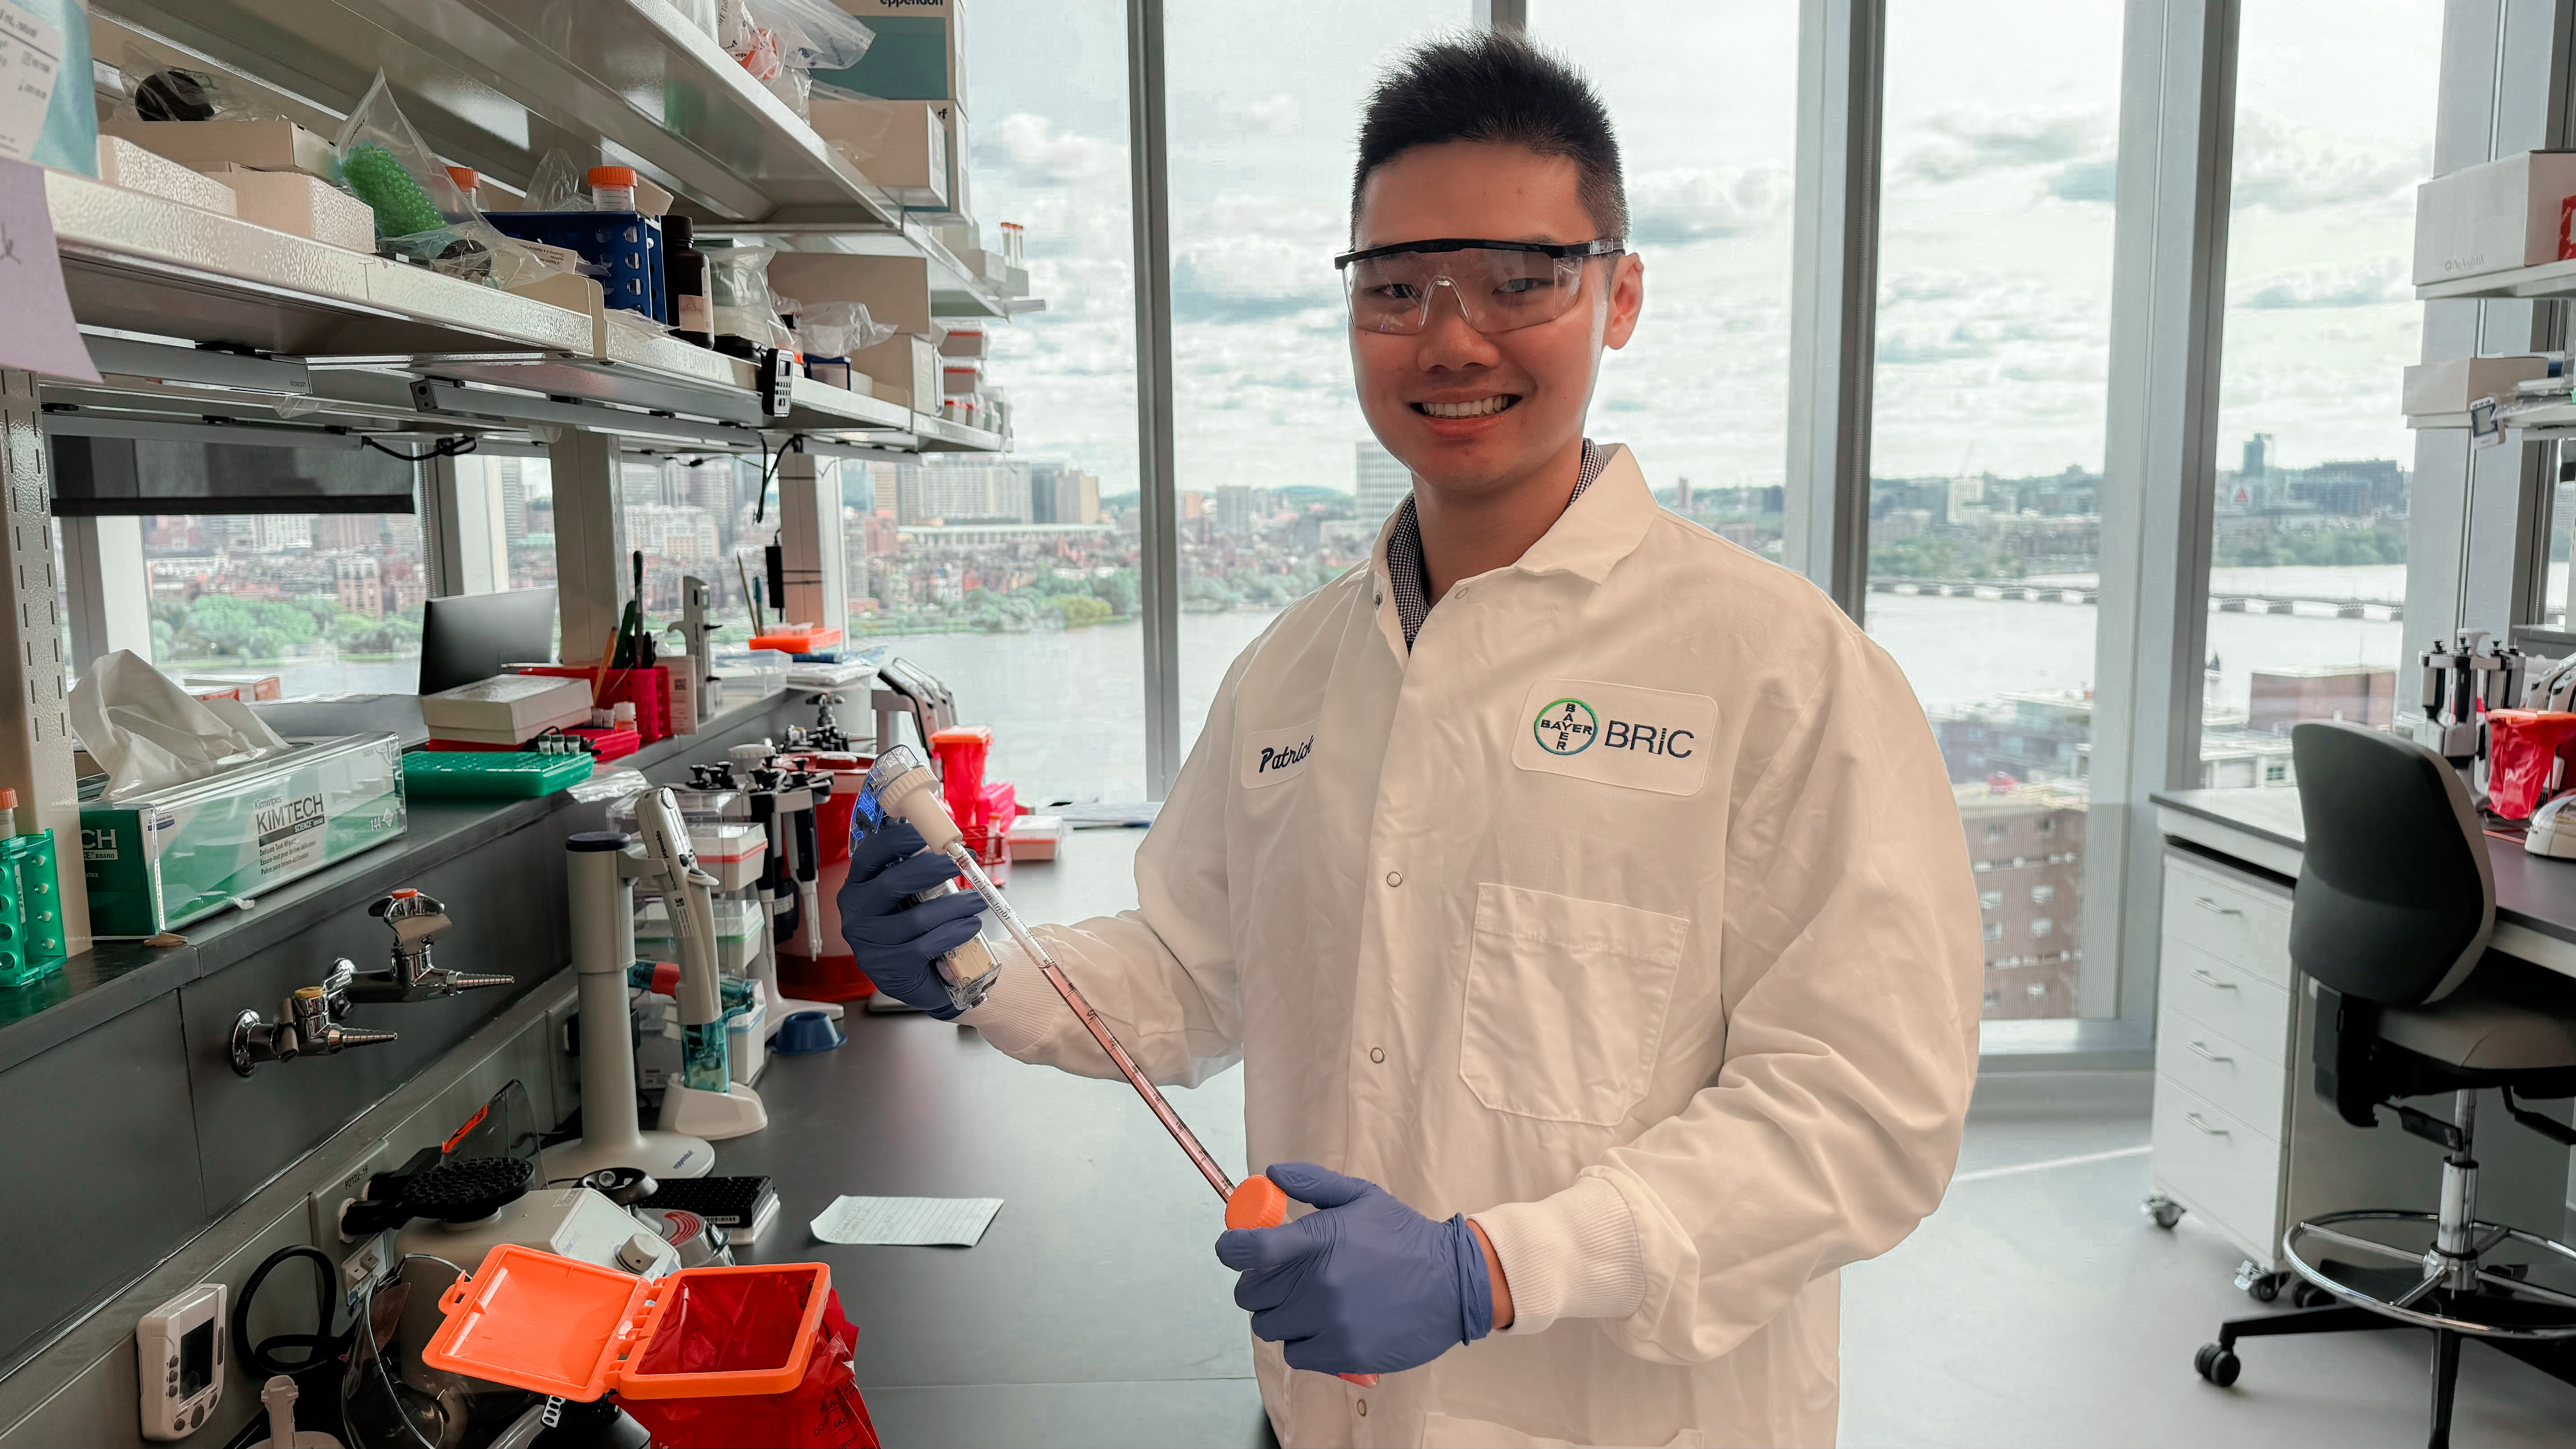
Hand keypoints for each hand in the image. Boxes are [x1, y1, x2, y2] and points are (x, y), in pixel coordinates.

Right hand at [834, 820, 985, 1018]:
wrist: (916, 981)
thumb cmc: (912, 930)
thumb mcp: (906, 898)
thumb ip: (915, 873)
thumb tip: (946, 842)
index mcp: (857, 888)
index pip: (869, 856)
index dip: (896, 841)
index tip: (926, 833)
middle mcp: (856, 914)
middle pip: (892, 883)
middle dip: (933, 869)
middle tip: (962, 862)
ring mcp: (869, 944)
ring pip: (917, 917)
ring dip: (955, 905)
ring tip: (978, 900)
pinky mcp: (889, 968)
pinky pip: (927, 945)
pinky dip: (955, 933)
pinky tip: (970, 926)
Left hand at [1213, 1163, 1493, 1374]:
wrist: (1453, 1283)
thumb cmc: (1403, 1237)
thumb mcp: (1362, 1197)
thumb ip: (1313, 1183)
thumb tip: (1270, 1174)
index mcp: (1318, 1240)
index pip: (1249, 1249)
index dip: (1231, 1249)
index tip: (1234, 1249)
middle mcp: (1318, 1283)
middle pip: (1250, 1295)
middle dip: (1259, 1286)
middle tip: (1282, 1281)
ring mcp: (1329, 1322)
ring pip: (1269, 1327)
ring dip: (1280, 1316)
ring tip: (1306, 1305)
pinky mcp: (1343, 1353)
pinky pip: (1295, 1354)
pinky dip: (1302, 1343)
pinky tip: (1324, 1328)